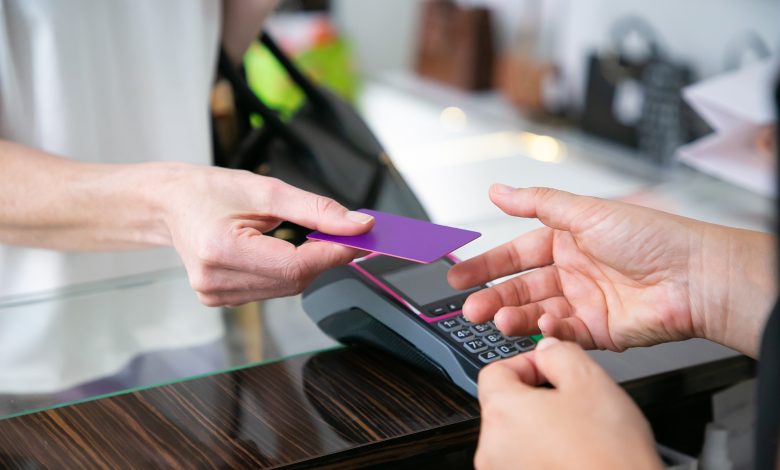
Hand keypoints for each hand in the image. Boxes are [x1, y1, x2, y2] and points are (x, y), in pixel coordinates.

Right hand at [161, 165, 373, 305]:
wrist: (171, 204)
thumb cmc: (210, 191)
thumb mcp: (267, 190)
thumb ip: (317, 209)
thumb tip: (358, 226)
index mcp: (220, 250)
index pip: (294, 266)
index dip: (333, 254)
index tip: (361, 239)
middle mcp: (215, 280)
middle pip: (294, 280)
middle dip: (325, 257)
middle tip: (346, 234)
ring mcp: (216, 295)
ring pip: (287, 287)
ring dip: (307, 265)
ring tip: (308, 237)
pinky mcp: (220, 300)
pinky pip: (272, 290)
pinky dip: (288, 272)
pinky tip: (281, 251)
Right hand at [448, 185, 774, 355]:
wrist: (694, 277)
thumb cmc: (651, 237)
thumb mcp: (584, 211)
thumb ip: (536, 202)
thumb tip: (498, 189)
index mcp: (567, 240)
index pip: (516, 254)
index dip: (486, 264)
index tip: (459, 275)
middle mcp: (573, 271)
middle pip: (521, 287)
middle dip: (493, 296)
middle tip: (470, 306)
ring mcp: (585, 302)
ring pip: (537, 312)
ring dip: (515, 316)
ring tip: (499, 319)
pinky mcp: (598, 331)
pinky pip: (563, 333)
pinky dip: (548, 331)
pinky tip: (541, 326)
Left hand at [475, 338, 661, 469]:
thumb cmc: (610, 456)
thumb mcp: (591, 382)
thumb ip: (560, 353)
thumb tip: (546, 349)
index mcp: (502, 413)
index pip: (495, 371)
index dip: (526, 363)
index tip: (550, 369)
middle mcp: (491, 448)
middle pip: (505, 406)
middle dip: (536, 398)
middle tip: (572, 403)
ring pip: (515, 437)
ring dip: (541, 429)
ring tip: (579, 435)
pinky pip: (523, 462)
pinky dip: (544, 456)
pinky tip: (574, 458)